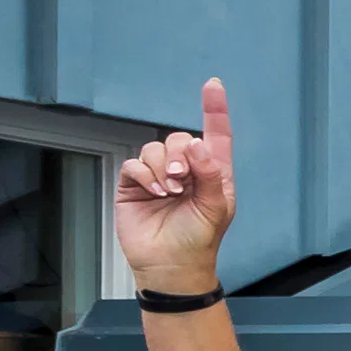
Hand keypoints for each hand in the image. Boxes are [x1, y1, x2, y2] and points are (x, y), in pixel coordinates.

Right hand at [112, 79, 236, 294]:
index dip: (214, 110)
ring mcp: (158, 176)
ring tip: (169, 191)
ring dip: (162, 166)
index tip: (214, 85)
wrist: (171, 266)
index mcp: (211, 173)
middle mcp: (185, 170)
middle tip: (182, 178)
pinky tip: (155, 192)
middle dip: (179, 153)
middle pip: (179, 138)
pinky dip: (144, 174)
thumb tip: (199, 144)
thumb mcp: (216, 208)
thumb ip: (210, 174)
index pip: (215, 135)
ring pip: (154, 148)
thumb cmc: (199, 239)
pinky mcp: (135, 185)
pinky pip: (135, 164)